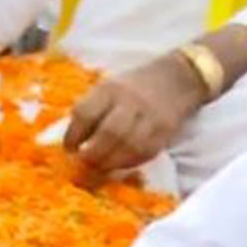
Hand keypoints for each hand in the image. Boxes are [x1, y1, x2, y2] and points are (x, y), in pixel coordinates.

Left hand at [63, 53, 205, 174]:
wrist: (177, 79)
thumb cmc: (134, 86)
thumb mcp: (109, 87)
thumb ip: (92, 109)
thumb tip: (73, 140)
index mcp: (110, 89)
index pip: (86, 113)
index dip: (73, 135)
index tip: (69, 148)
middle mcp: (131, 102)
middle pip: (109, 133)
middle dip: (92, 154)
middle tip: (83, 163)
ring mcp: (151, 118)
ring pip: (128, 147)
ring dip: (110, 162)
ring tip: (99, 167)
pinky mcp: (165, 132)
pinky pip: (145, 153)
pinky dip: (128, 163)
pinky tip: (119, 164)